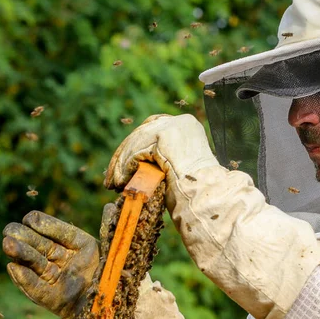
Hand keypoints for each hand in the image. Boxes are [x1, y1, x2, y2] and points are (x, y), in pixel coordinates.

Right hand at [2, 206, 115, 318]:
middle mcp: (64, 261)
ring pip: (36, 264)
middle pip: (41, 246)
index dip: (45, 225)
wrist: (120, 306)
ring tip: (8, 244)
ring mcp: (57, 280)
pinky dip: (25, 279)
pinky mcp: (53, 300)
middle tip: (10, 230)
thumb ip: (109, 228)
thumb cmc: (117, 275)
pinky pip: (37, 288)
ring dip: (21, 255)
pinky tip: (14, 267)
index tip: (31, 219)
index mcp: (78, 246)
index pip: (59, 232)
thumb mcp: (115, 249)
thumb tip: (111, 206)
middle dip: (25, 238)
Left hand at [104, 113, 218, 192]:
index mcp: (187, 128)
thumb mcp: (180, 169)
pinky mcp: (163, 136)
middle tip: (112, 177)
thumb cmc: (197, 193)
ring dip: (121, 166)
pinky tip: (121, 182)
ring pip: (136, 143)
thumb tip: (139, 165)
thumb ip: (163, 159)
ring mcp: (172, 126)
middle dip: (123, 157)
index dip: (135, 149)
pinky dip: (125, 168)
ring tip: (114, 184)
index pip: (153, 130)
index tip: (123, 167)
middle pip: (141, 134)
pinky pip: (136, 151)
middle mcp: (180, 122)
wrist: (207, 196)